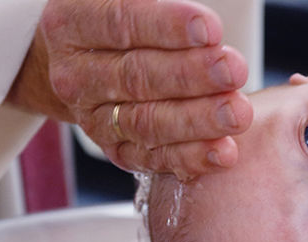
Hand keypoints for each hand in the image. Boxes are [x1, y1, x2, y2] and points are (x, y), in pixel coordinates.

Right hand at [7, 0, 252, 180]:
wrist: (82, 64)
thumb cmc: (114, 20)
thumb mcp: (121, 0)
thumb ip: (149, 1)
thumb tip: (194, 15)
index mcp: (70, 26)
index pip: (120, 23)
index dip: (166, 28)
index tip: (211, 30)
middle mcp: (75, 76)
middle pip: (136, 76)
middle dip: (190, 75)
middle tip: (233, 71)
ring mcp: (94, 119)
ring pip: (146, 123)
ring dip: (197, 120)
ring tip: (237, 113)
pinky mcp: (116, 150)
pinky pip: (153, 158)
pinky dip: (191, 157)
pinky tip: (223, 152)